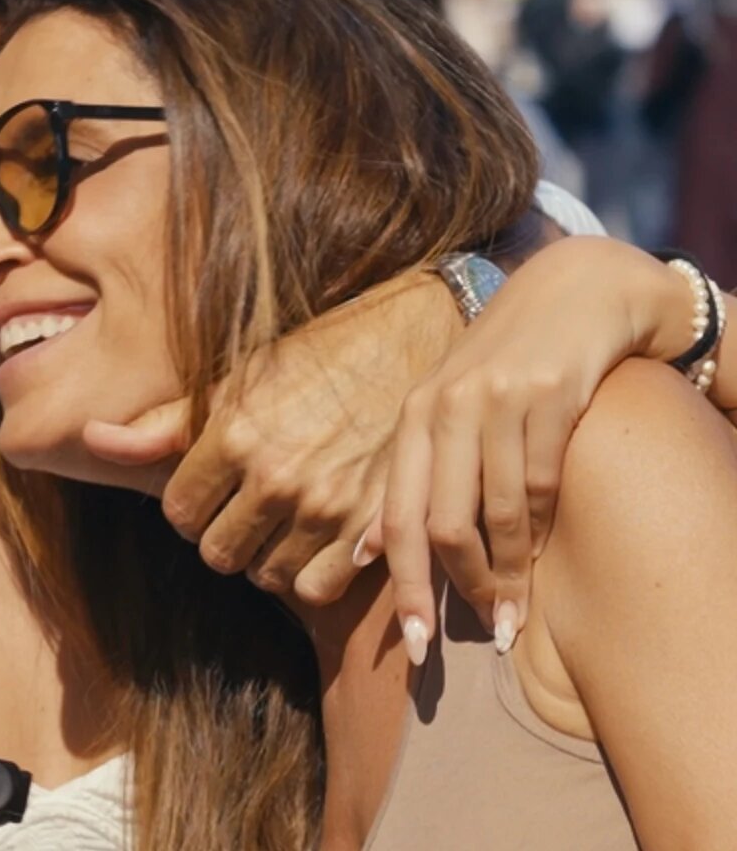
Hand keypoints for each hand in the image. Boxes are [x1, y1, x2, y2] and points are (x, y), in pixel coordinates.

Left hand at [86, 270, 456, 603]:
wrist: (406, 343)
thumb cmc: (310, 359)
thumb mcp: (233, 381)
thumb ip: (162, 425)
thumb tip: (89, 438)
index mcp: (233, 434)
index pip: (178, 512)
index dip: (189, 505)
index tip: (209, 490)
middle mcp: (275, 475)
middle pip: (217, 553)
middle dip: (223, 534)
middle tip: (246, 507)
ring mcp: (324, 506)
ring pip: (265, 574)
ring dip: (268, 554)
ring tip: (283, 518)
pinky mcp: (370, 529)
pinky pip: (315, 588)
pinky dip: (312, 572)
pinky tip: (318, 537)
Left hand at [367, 236, 695, 658]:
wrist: (573, 293)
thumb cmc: (501, 364)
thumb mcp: (442, 410)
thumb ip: (408, 476)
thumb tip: (365, 552)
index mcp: (412, 416)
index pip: (396, 514)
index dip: (401, 585)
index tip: (410, 646)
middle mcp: (445, 407)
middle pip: (441, 524)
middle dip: (455, 592)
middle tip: (476, 637)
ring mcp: (497, 402)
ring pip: (498, 516)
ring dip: (508, 577)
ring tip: (513, 620)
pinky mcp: (550, 397)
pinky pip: (544, 487)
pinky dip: (543, 535)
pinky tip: (542, 562)